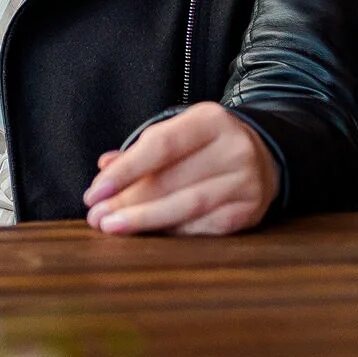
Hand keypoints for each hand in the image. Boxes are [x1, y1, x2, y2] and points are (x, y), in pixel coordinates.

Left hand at [81, 101, 279, 235]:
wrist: (263, 156)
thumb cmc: (206, 144)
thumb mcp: (179, 132)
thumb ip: (142, 149)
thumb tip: (104, 167)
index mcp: (210, 120)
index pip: (161, 145)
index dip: (126, 171)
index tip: (94, 192)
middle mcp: (233, 148)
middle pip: (171, 179)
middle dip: (127, 202)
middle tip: (96, 218)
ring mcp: (245, 181)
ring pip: (187, 206)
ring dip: (144, 220)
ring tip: (112, 228)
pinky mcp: (250, 211)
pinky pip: (203, 227)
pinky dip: (172, 232)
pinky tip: (148, 236)